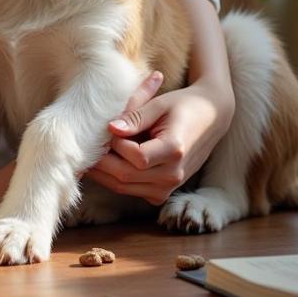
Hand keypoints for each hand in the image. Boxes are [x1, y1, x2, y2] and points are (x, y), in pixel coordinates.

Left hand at [83, 72, 234, 205]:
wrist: (211, 118)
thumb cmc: (183, 105)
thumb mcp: (159, 104)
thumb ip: (134, 116)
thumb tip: (110, 128)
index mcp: (175, 150)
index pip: (135, 157)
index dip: (116, 144)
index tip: (107, 128)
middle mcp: (173, 175)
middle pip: (125, 176)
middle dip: (101, 160)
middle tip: (86, 143)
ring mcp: (169, 187)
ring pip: (123, 187)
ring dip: (103, 170)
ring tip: (91, 150)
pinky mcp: (162, 192)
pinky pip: (130, 189)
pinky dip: (113, 176)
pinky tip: (106, 159)